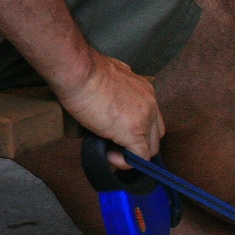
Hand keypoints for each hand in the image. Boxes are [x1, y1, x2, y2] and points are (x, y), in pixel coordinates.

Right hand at [53, 49, 164, 167]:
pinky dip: (126, 162)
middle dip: (139, 144)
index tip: (121, 133)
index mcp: (145, 91)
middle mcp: (151, 105)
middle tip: (117, 144)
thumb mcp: (111, 77)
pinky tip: (111, 156)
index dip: (140, 131)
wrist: (79, 71)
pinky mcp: (134, 133)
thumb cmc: (85, 71)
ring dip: (133, 154)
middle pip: (155, 135)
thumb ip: (118, 90)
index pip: (153, 119)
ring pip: (150, 149)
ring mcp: (145, 120)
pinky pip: (140, 158)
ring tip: (112, 150)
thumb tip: (112, 99)